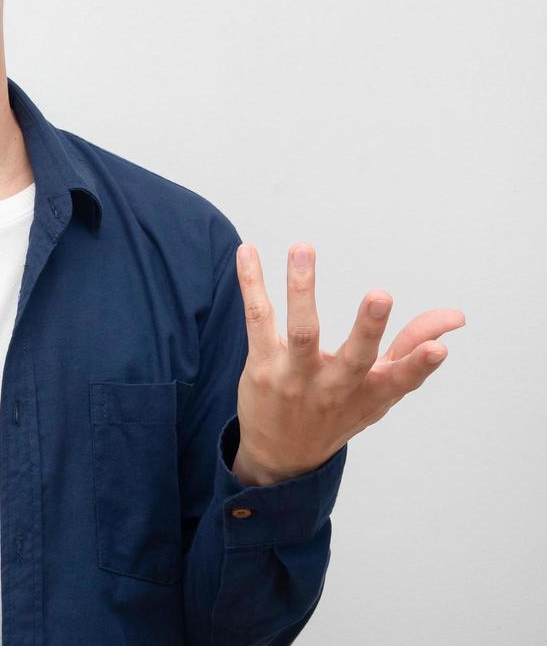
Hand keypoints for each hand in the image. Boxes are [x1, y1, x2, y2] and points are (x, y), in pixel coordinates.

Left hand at [230, 242, 464, 485]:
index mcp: (371, 392)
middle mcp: (335, 387)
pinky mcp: (262, 365)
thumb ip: (413, 347)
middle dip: (369, 328)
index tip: (439, 349)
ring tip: (303, 249)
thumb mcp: (381, 390)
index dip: (421, 365)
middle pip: (354, 358)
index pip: (401, 380)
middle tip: (381, 296)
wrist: (281, 456)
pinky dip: (252, 284)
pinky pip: (257, 318)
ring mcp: (296, 378)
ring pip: (301, 332)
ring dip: (302, 289)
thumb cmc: (339, 412)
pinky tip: (248, 252)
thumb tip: (456, 316)